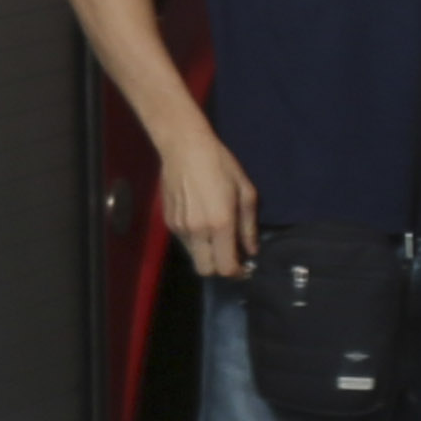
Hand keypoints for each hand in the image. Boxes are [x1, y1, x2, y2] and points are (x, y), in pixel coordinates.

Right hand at [156, 125, 258, 284]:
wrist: (184, 148)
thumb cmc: (220, 165)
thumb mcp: (245, 192)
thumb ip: (248, 226)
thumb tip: (252, 250)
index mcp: (221, 224)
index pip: (226, 266)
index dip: (238, 273)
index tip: (246, 268)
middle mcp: (198, 231)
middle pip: (206, 270)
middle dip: (219, 268)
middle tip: (230, 255)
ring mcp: (180, 228)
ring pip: (194, 257)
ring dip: (207, 254)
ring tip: (216, 236)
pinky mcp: (169, 222)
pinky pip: (185, 243)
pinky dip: (196, 241)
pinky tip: (202, 222)